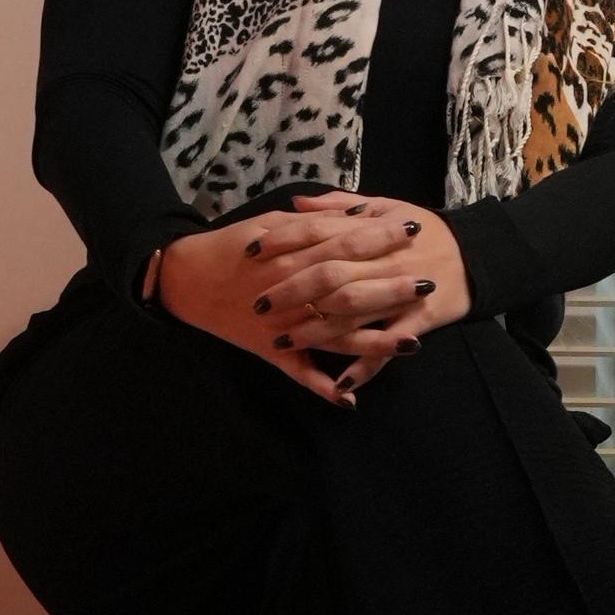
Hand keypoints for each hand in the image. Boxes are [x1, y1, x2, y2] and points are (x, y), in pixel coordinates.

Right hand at [156, 192, 468, 402]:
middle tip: (429, 284)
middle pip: (348, 289)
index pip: (344, 243)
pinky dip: (323, 387)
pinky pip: (300, 373)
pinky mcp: (270, 350)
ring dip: (374, 343)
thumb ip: (315, 222)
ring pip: (334, 337)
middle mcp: (291, 291)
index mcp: (292, 255)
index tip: (414, 232)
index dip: (380, 237)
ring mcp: (283, 325)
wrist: (185, 278)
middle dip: (390, 288)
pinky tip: (351, 398)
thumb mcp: (271, 223)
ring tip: (413, 342)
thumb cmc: (234, 247)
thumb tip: (359, 215)